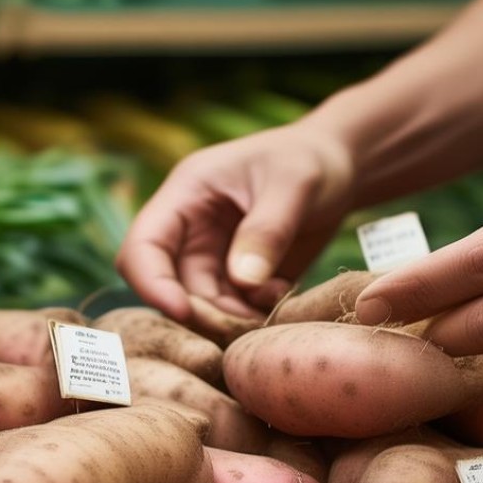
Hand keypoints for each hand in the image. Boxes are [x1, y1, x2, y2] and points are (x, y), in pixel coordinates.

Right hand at [116, 123, 355, 326]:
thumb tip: (243, 282)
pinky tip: (283, 294)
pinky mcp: (239, 279)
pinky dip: (252, 315)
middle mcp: (190, 230)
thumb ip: (267, 231)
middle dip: (203, 312)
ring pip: (203, 306)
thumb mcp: (294, 185)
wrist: (339, 169)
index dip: (152, 283)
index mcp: (186, 195)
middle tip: (247, 321)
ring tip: (273, 301)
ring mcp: (213, 257)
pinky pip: (233, 310)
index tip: (182, 312)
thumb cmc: (311, 161)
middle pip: (171, 287)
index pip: (143, 246)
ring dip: (232, 318)